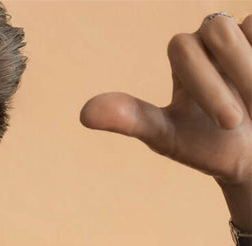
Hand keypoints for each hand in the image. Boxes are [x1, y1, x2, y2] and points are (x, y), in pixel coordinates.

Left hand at [80, 14, 251, 207]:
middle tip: (237, 119)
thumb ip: (132, 120)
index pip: (181, 47)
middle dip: (232, 77)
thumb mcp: (167, 137)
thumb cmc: (208, 147)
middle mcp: (212, 37)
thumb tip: (83, 114)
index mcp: (184, 56)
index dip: (204, 83)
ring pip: (249, 24)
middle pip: (217, 29)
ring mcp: (245, 35)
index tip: (226, 123)